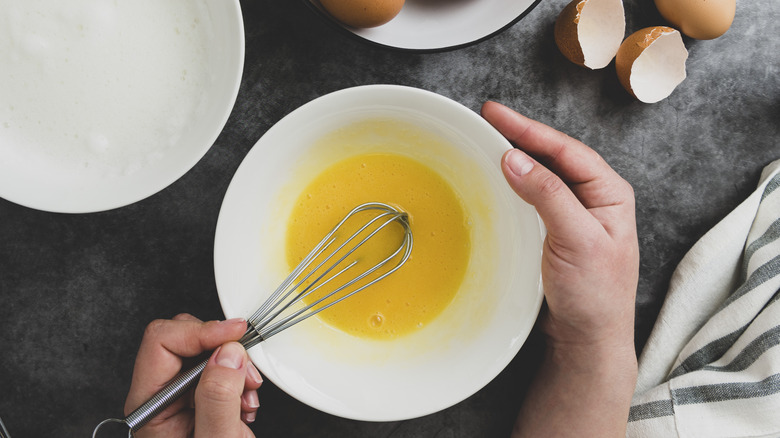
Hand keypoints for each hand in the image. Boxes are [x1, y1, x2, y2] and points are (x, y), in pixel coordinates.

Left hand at [124, 314, 261, 437]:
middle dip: (221, 349)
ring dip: (234, 366)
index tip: (235, 335)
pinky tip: (244, 404)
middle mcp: (160, 398)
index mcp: (150, 407)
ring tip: (246, 398)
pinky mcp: (200, 400)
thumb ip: (218, 399)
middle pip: (182, 339)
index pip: (162, 342)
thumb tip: (227, 353)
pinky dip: (239, 378)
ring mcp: (179, 399)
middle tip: (245, 374)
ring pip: (204, 351)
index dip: (201, 332)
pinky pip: (218, 368)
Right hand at [481, 102, 637, 436]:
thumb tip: (514, 159)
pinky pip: (535, 197)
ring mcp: (575, 215)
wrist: (588, 339)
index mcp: (610, 193)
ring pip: (544, 174)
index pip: (565, 150)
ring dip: (518, 156)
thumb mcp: (576, 240)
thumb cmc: (595, 295)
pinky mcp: (557, 232)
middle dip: (522, 135)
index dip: (529, 129)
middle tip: (488, 118)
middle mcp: (594, 199)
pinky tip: (501, 178)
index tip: (496, 114)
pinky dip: (516, 183)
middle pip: (554, 156)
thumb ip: (547, 196)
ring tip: (490, 139)